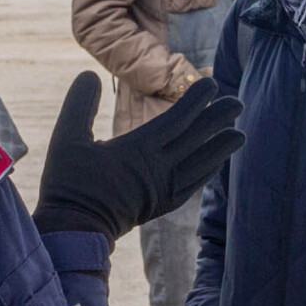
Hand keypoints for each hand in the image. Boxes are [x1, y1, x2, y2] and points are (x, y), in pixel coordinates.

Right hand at [32, 72, 242, 244]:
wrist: (75, 230)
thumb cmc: (68, 184)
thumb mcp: (66, 138)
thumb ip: (79, 105)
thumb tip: (88, 75)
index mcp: (138, 149)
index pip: (177, 119)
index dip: (197, 101)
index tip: (212, 85)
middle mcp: (158, 169)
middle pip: (196, 139)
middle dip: (218, 119)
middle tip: (238, 103)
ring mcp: (162, 190)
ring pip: (200, 164)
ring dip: (220, 148)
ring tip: (240, 135)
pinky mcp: (161, 206)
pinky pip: (192, 186)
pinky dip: (207, 173)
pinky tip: (216, 165)